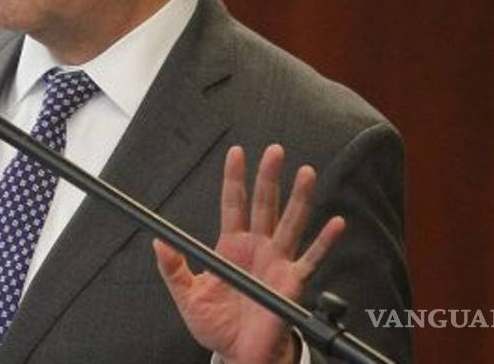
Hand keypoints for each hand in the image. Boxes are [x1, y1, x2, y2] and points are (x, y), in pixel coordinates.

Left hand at [153, 144, 344, 363]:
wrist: (238, 354)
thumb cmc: (215, 325)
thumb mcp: (187, 295)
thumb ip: (173, 269)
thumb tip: (158, 243)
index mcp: (231, 246)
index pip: (233, 203)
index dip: (235, 178)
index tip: (236, 153)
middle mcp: (257, 248)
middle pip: (264, 205)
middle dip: (269, 177)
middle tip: (274, 150)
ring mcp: (277, 262)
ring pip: (291, 223)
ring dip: (299, 198)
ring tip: (306, 172)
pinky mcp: (292, 282)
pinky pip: (311, 259)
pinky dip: (324, 242)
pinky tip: (335, 223)